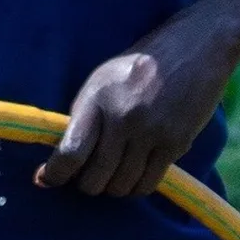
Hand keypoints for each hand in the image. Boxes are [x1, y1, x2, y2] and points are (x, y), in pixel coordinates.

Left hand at [35, 11, 237, 197]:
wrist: (192, 50)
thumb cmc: (138, 66)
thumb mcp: (101, 80)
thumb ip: (83, 115)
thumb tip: (63, 155)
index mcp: (97, 98)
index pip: (71, 150)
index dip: (55, 173)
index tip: (46, 179)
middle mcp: (122, 118)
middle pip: (95, 177)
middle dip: (86, 184)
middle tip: (86, 178)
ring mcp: (151, 133)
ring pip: (122, 186)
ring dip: (112, 188)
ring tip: (111, 176)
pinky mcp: (176, 144)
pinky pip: (149, 184)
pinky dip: (136, 187)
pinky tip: (133, 177)